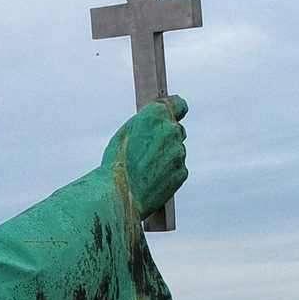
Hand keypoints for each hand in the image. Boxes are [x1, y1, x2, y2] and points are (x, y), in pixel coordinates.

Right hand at [101, 96, 187, 215]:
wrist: (118, 195)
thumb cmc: (116, 164)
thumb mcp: (125, 133)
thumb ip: (146, 122)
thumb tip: (158, 120)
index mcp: (156, 115)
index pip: (178, 105)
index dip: (176, 110)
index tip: (176, 114)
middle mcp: (171, 130)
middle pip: (176, 130)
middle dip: (166, 137)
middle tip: (148, 151)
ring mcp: (179, 152)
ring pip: (177, 151)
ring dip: (166, 157)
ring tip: (145, 169)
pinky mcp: (182, 172)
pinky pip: (178, 168)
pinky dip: (169, 172)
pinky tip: (152, 179)